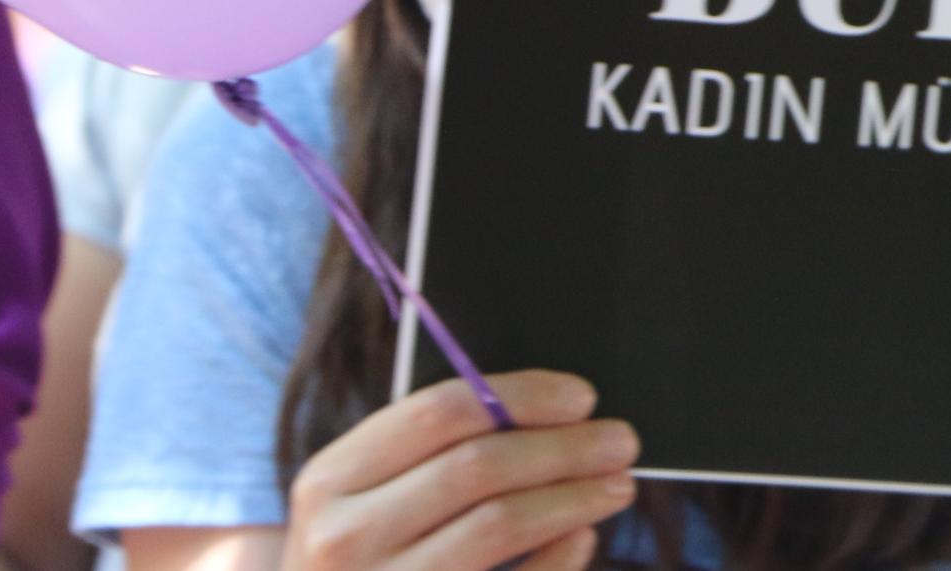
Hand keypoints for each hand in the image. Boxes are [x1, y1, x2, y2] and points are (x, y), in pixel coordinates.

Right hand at [282, 371, 638, 570]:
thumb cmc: (364, 561)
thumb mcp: (366, 503)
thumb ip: (430, 456)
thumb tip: (542, 412)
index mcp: (330, 481)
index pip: (438, 413)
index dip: (519, 397)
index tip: (581, 396)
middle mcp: (344, 538)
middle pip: (476, 467)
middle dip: (561, 447)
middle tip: (619, 440)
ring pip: (498, 525)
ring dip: (571, 497)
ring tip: (616, 484)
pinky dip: (557, 558)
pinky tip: (582, 536)